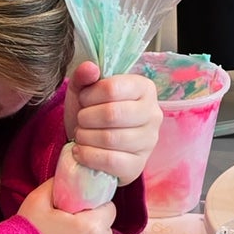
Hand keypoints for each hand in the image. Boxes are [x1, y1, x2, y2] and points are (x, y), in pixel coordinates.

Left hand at [64, 60, 159, 184]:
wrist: (92, 144)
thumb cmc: (92, 113)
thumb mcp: (84, 91)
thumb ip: (84, 76)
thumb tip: (90, 68)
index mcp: (144, 88)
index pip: (113, 88)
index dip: (90, 95)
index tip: (84, 100)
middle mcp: (153, 114)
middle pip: (112, 114)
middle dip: (86, 118)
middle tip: (81, 121)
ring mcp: (149, 142)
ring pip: (110, 138)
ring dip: (85, 137)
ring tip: (81, 135)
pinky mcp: (138, 165)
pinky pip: (111, 161)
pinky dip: (88, 156)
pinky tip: (81, 151)